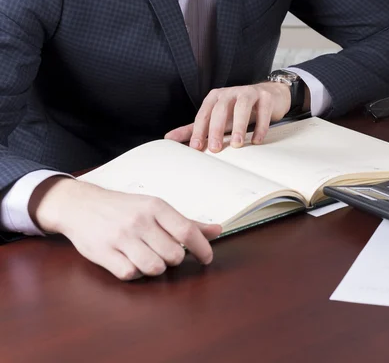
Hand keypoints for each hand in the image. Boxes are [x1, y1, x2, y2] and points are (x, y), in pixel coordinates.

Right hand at [29, 177, 221, 280]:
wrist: (80, 205)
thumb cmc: (124, 208)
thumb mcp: (155, 207)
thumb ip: (186, 222)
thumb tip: (217, 230)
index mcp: (155, 207)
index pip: (187, 231)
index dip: (202, 249)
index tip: (206, 258)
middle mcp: (139, 221)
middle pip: (174, 255)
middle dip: (174, 259)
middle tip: (165, 253)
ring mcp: (121, 237)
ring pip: (154, 267)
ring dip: (156, 268)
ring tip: (149, 258)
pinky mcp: (103, 253)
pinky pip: (130, 274)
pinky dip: (135, 273)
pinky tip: (132, 262)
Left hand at [165, 82, 291, 152]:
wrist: (268, 96)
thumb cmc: (238, 110)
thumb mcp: (217, 119)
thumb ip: (195, 128)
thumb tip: (169, 138)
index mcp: (215, 98)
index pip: (204, 114)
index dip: (199, 130)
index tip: (196, 148)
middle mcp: (230, 93)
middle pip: (220, 109)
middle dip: (216, 129)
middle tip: (215, 148)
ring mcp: (249, 93)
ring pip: (242, 107)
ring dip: (239, 126)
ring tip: (237, 144)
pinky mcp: (266, 97)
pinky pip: (263, 110)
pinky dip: (260, 126)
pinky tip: (256, 140)